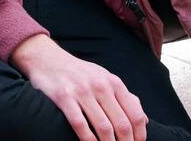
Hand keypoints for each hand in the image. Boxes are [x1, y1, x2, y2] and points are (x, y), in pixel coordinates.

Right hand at [11, 34, 146, 140]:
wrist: (46, 58)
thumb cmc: (79, 72)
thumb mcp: (104, 78)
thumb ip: (125, 97)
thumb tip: (143, 120)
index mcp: (113, 82)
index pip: (135, 114)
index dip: (139, 135)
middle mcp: (100, 86)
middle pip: (121, 124)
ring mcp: (81, 91)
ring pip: (103, 127)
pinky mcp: (63, 97)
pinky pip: (80, 124)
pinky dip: (88, 139)